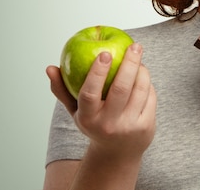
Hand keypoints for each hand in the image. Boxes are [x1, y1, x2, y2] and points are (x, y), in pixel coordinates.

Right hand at [46, 43, 156, 158]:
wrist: (117, 153)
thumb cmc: (94, 123)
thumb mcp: (76, 111)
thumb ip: (62, 89)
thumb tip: (50, 67)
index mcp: (87, 118)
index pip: (89, 93)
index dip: (96, 72)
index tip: (104, 52)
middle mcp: (108, 124)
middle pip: (121, 89)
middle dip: (129, 63)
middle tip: (133, 45)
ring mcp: (129, 126)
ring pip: (139, 90)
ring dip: (141, 69)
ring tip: (138, 56)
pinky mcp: (146, 126)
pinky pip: (150, 97)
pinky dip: (147, 82)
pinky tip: (143, 73)